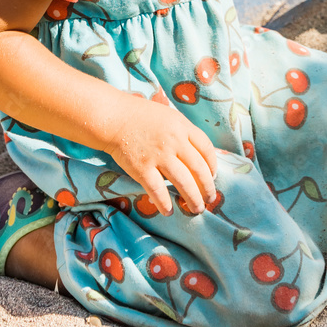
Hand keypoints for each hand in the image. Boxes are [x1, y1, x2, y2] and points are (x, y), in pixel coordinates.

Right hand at [101, 99, 217, 216]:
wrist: (113, 118)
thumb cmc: (141, 116)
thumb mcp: (168, 116)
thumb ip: (183, 132)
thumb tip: (199, 153)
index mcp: (182, 126)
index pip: (206, 149)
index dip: (213, 165)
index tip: (213, 176)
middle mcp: (174, 141)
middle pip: (199, 169)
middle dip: (207, 187)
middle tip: (210, 199)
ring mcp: (158, 155)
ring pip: (183, 182)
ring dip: (193, 199)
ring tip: (197, 209)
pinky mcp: (142, 168)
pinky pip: (158, 190)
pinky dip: (165, 203)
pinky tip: (168, 211)